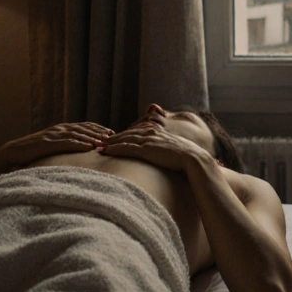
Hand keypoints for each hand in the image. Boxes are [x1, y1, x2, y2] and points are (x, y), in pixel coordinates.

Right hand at [0, 122, 112, 169]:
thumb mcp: (53, 146)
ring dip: (92, 137)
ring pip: (77, 134)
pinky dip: (79, 144)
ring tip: (105, 142)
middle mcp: (59, 129)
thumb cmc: (34, 153)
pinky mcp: (47, 142)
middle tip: (113, 136)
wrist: (12, 153)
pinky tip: (89, 147)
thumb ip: (66, 145)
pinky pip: (66, 142)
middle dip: (99, 132)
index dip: (98, 128)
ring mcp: (52, 135)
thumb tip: (84, 149)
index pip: (84, 126)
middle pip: (83, 128)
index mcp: (61, 129)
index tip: (112, 133)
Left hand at [99, 121, 216, 172]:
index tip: (113, 138)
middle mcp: (151, 133)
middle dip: (113, 137)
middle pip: (127, 134)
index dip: (123, 135)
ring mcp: (148, 140)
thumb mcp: (173, 150)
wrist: (193, 159)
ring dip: (110, 142)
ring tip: (98, 146)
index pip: (136, 132)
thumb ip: (164, 149)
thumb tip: (162, 156)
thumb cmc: (185, 159)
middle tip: (99, 140)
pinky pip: (126, 148)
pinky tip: (105, 151)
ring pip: (124, 139)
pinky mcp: (146, 149)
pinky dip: (113, 149)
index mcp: (157, 132)